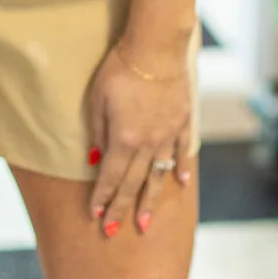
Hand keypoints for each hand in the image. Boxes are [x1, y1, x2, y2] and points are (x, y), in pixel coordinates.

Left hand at [86, 41, 193, 238]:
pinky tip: (182, 185)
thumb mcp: (97, 98)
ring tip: (145, 222)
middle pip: (133, 183)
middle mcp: (147, 144)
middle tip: (114, 231)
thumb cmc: (120, 69)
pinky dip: (182, 170)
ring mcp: (168, 135)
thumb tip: (95, 159)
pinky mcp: (182, 122)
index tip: (96, 216)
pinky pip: (182, 152)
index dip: (102, 198)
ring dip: (150, 201)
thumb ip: (97, 132)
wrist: (156, 47)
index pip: (110, 177)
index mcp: (123, 139)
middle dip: (122, 209)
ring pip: (158, 176)